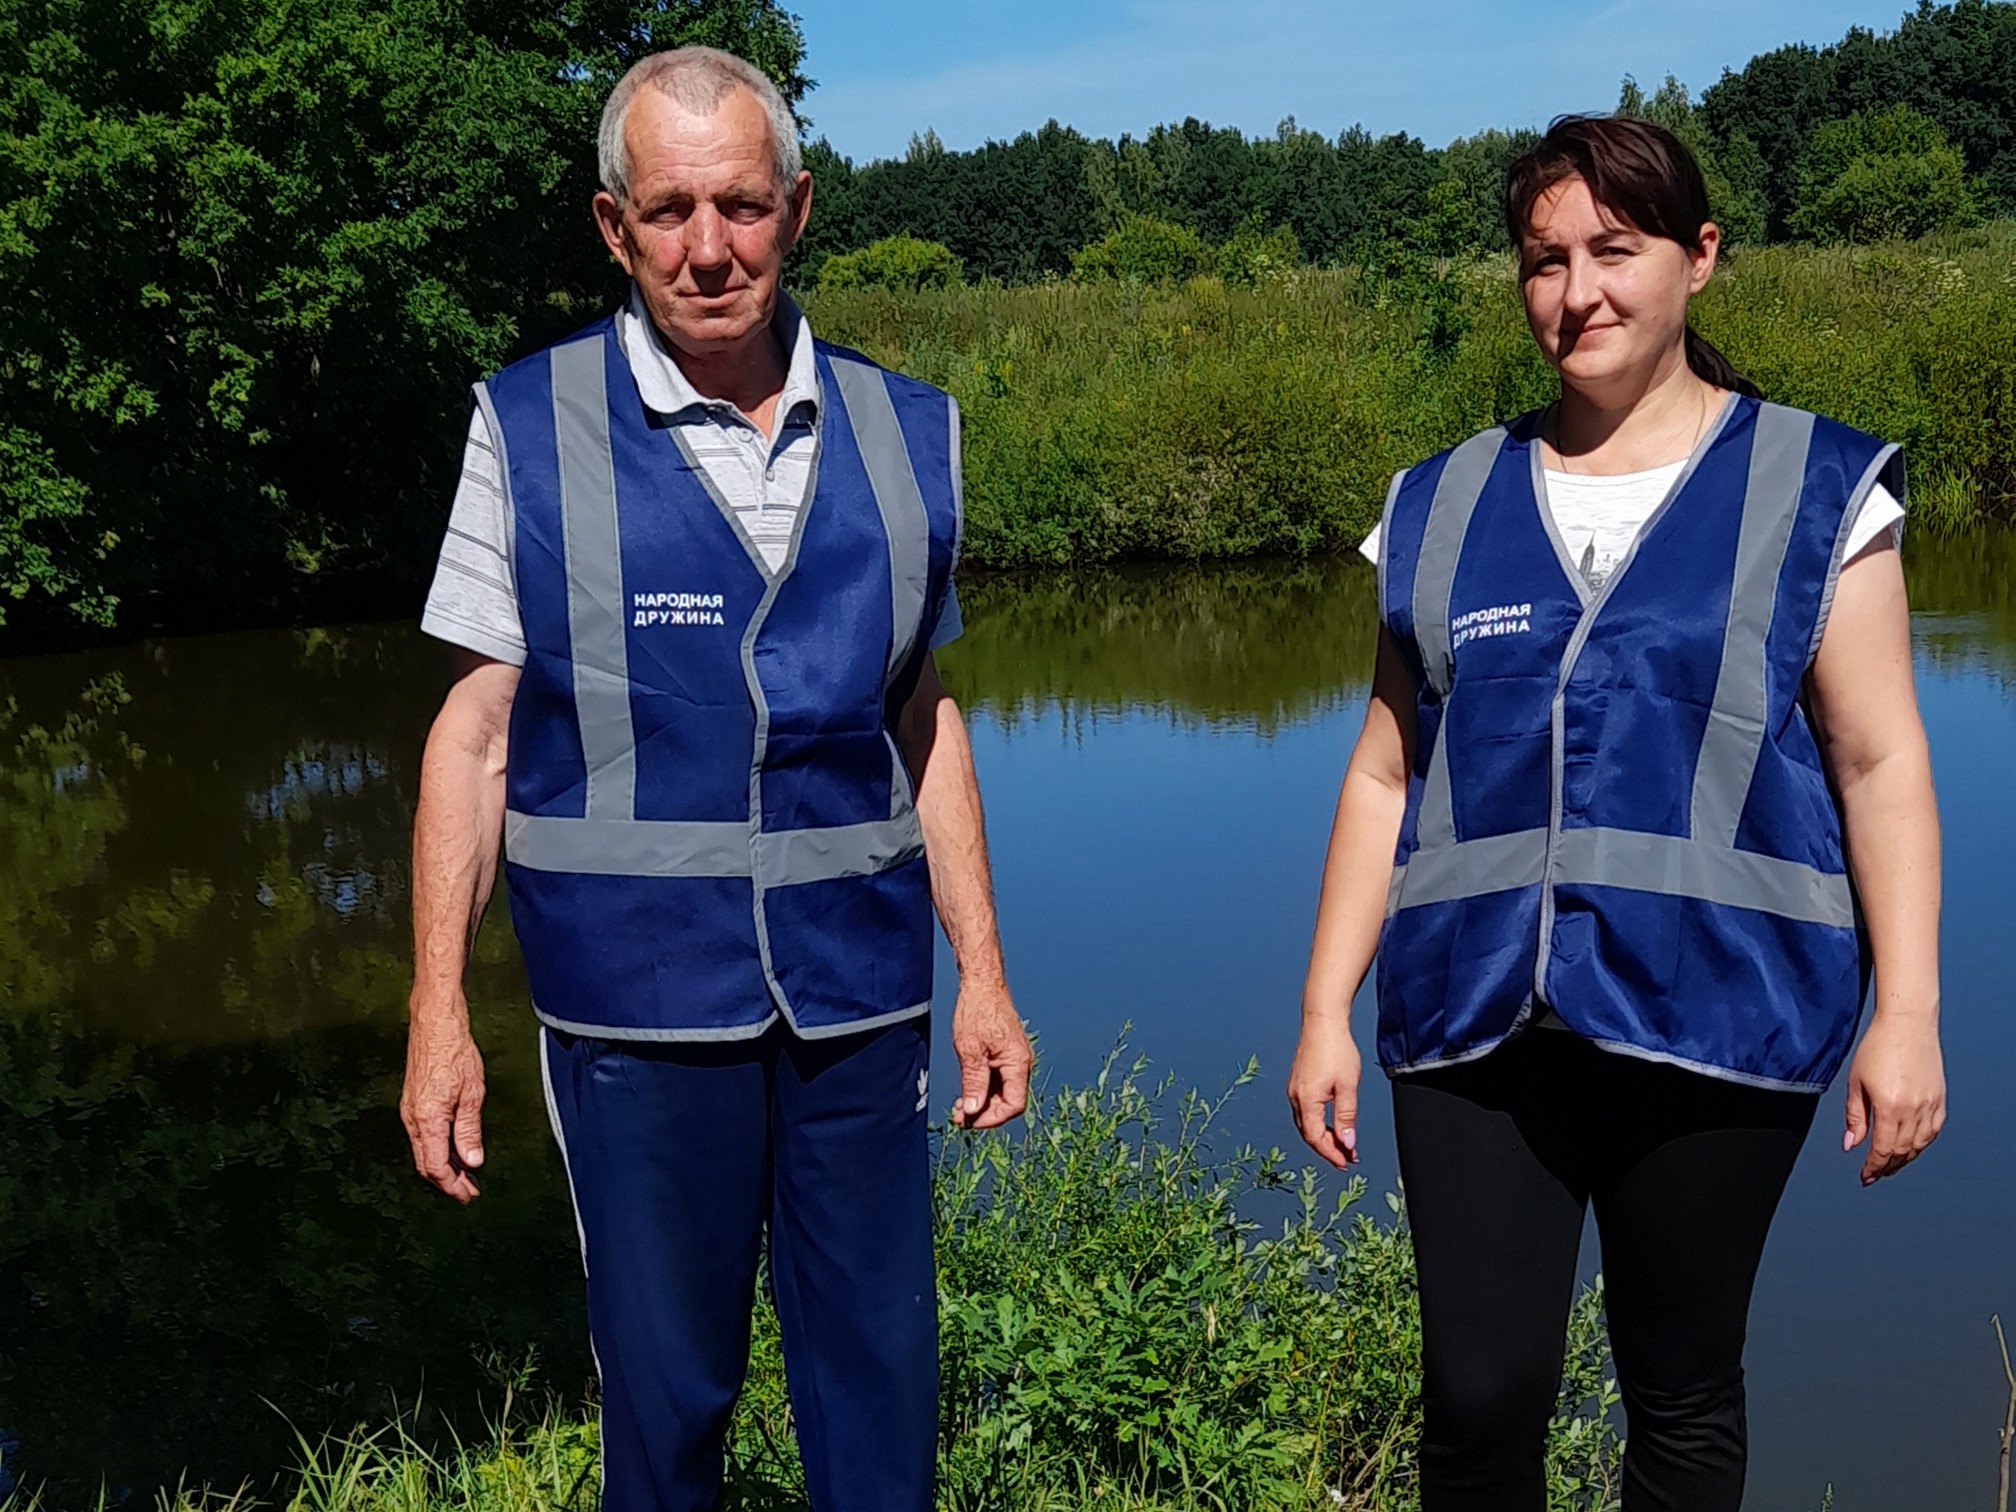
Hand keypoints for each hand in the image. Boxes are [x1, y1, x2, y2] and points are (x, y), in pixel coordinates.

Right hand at [401, 996, 486, 1202]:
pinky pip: (421, 1137)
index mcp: (427, 1120)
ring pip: (422, 1151)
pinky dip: (436, 1150)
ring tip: (463, 1175)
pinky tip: (450, 1150)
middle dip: (446, 1182)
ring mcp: (409, 1111)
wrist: (435, 1024)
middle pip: (425, 1164)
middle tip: (468, 1191)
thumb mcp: (471, 1094)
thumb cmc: (454, 1052)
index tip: (468, 1195)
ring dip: (441, 1167)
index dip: (452, 1186)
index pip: (436, 1167)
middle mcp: (412, 1119)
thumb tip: (471, 1161)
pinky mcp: (412, 1102)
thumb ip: (469, 1130)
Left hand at [949, 977, 1030, 1130]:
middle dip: (983, 1112)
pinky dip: (983, 1089)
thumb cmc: (977, 1010)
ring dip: (982, 1102)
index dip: (991, 1118)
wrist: (981, 983)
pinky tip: (966, 1091)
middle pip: (1008, 1101)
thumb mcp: (970, 1050)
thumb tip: (972, 1111)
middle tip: (958, 1117)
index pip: (1013, 1105)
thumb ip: (973, 1082)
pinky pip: (998, 1079)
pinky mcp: (1005, 1054)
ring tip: (959, 1107)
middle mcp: (1020, 1063)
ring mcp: (1013, 1058)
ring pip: (1002, 1092)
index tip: (969, 1121)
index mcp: (1018, 1063)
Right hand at [1287, 1014, 1361, 1170]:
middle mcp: (1295, 1097)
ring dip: (1323, 1137)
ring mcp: (1294, 1090)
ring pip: (1306, 1124)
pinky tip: (1331, 1123)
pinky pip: (1305, 1112)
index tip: (1346, 1162)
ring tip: (1342, 1144)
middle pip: (1309, 1134)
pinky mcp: (1298, 1083)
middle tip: (1347, 1157)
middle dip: (1328, 1148)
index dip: (1331, 1154)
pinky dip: (1318, 1123)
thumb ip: (1347, 1116)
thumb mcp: (1348, 1086)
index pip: (1316, 1138)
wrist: (1322, 1022)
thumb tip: (1347, 1142)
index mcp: (1306, 1100)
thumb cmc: (1336, 1049)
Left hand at [1843, 1010, 1944, 1185]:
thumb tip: (1851, 1145)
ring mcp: (1930, 1105)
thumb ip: (1855, 1117)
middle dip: (1887, 1166)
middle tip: (1875, 1175)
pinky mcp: (1939, 1099)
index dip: (1873, 1167)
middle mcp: (1914, 1110)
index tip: (1865, 1177)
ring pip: (1919, 1144)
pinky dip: (1922, 1143)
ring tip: (1891, 1165)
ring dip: (1905, 1158)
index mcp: (1890, 1107)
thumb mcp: (1856, 1082)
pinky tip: (1911, 1147)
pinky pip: (1933, 1131)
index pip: (1883, 1149)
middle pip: (1902, 1151)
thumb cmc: (1877, 1047)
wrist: (1906, 1025)